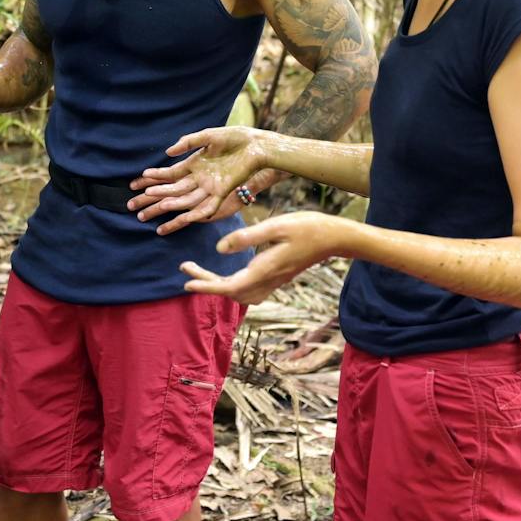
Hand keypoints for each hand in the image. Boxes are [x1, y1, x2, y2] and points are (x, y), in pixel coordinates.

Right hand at [127, 126, 273, 234]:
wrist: (258, 144)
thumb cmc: (236, 138)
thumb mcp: (208, 136)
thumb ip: (188, 142)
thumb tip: (168, 152)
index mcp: (195, 165)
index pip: (168, 175)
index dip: (153, 178)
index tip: (136, 181)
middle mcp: (199, 178)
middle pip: (171, 190)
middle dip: (152, 197)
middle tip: (133, 205)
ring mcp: (210, 186)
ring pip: (184, 200)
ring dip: (169, 204)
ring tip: (152, 208)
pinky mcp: (223, 192)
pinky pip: (206, 207)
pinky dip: (194, 214)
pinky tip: (182, 217)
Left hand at [181, 212, 350, 303]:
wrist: (335, 237)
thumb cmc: (307, 227)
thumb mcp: (276, 226)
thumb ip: (246, 238)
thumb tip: (218, 250)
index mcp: (265, 270)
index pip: (229, 286)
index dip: (206, 285)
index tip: (186, 281)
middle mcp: (268, 280)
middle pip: (231, 292)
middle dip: (206, 282)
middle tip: (185, 267)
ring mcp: (274, 281)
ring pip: (241, 295)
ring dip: (218, 287)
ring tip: (198, 272)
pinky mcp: (278, 277)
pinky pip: (250, 290)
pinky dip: (233, 287)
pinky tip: (226, 276)